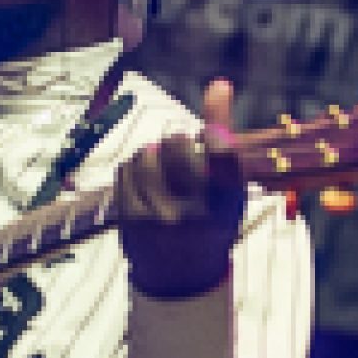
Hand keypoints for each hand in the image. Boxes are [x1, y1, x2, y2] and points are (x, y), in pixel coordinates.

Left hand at [117, 79, 244, 297]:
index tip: (209, 135)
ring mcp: (158, 215)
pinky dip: (136, 169)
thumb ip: (226, 135)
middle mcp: (193, 210)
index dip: (212, 131)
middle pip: (176, 142)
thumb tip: (218, 82)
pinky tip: (147, 186)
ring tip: (164, 173)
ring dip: (155, 155)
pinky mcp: (129, 217)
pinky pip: (127, 168)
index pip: (219, 147)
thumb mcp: (230, 188)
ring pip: (147, 153)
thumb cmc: (212, 220)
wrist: (181, 275)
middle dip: (179, 142)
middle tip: (183, 158)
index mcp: (226, 203)